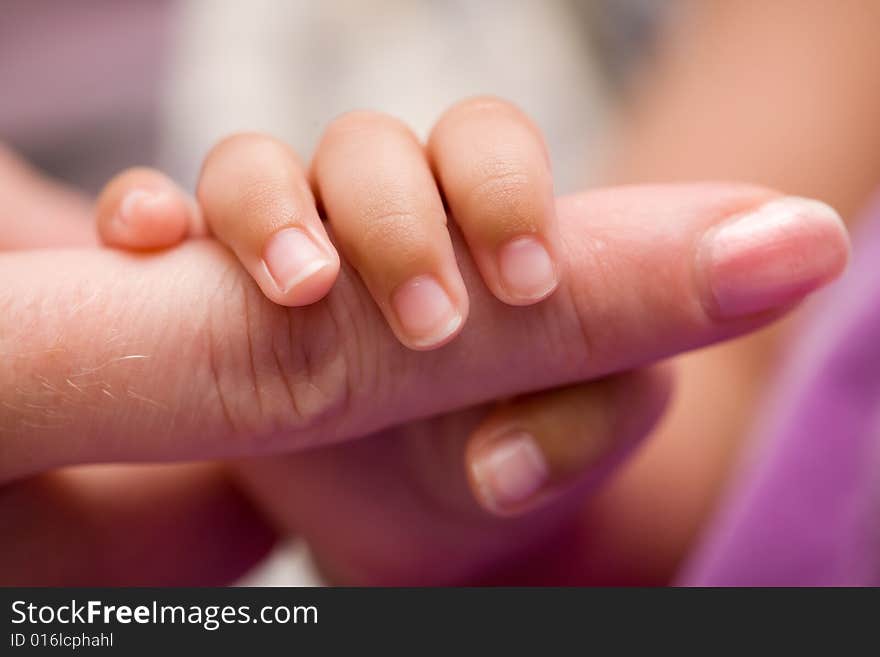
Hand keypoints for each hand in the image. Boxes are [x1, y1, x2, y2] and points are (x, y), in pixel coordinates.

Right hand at [48, 157, 844, 582]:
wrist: (419, 511)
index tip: (524, 279)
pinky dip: (151, 213)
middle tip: (427, 323)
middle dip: (392, 218)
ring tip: (301, 293)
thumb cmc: (508, 459)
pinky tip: (149, 244)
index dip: (500, 190)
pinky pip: (164, 214)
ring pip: (256, 166)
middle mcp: (379, 214)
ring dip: (268, 211)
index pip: (483, 144)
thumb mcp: (573, 434)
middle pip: (368, 146)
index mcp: (475, 224)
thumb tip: (795, 252)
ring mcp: (291, 242)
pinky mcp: (208, 285)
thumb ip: (636, 372)